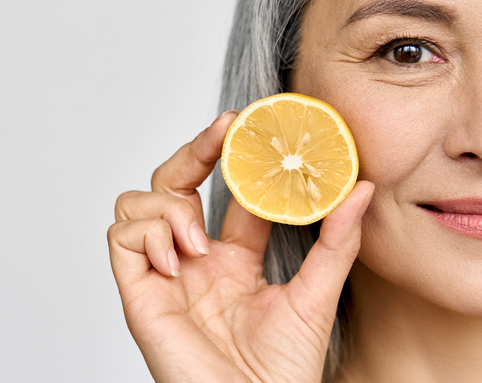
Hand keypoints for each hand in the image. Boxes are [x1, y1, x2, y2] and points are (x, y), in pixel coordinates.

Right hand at [108, 111, 373, 381]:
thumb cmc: (282, 372)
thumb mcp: (315, 296)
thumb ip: (336, 243)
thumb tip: (361, 188)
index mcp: (232, 258)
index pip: (223, 191)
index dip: (230, 154)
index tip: (246, 123)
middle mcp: (193, 260)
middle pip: (173, 183)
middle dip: (193, 151)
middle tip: (221, 131)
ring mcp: (163, 274)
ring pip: (137, 204)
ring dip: (169, 206)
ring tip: (197, 240)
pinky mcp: (139, 293)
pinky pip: (121, 239)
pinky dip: (146, 234)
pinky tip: (177, 259)